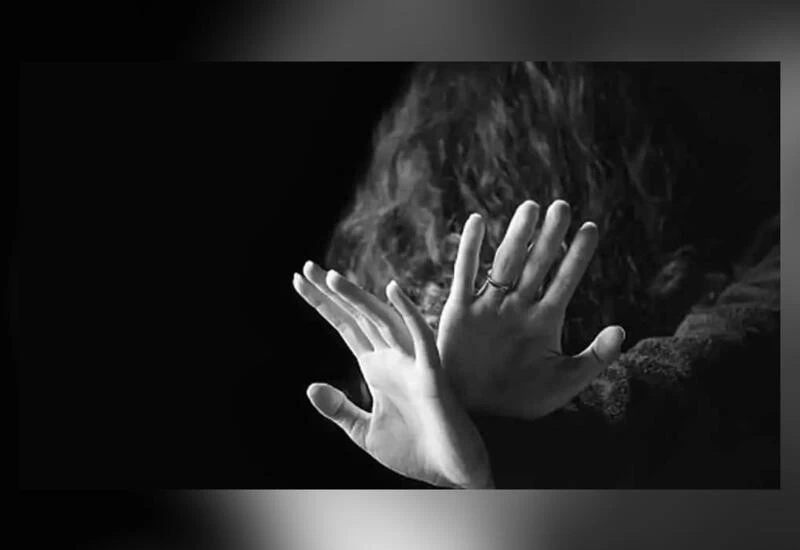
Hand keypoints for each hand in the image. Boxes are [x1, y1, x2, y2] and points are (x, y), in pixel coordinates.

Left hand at [293, 262, 492, 488]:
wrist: (452, 474)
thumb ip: (340, 410)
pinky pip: (421, 338)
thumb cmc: (416, 452)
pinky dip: (408, 313)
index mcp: (377, 368)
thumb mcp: (365, 433)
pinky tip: (392, 290)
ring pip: (383, 321)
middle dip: (332, 293)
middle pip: (358, 316)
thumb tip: (310, 386)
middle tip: (307, 267)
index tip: (299, 280)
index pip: (345, 327)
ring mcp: (412, 363)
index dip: (323, 304)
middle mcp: (393, 358)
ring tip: (332, 278)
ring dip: (359, 299)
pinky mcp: (433, 375)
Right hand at [437, 200, 625, 418]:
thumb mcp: (564, 383)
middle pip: (536, 263)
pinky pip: (464, 275)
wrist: (477, 415)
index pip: (565, 280)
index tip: (590, 228)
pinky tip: (477, 222)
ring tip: (530, 208)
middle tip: (562, 206)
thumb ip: (594, 358)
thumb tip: (621, 329)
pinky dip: (470, 249)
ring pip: (504, 263)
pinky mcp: (460, 311)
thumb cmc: (521, 401)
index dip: (577, 255)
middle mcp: (518, 307)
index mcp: (544, 320)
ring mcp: (489, 306)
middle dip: (549, 236)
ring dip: (517, 236)